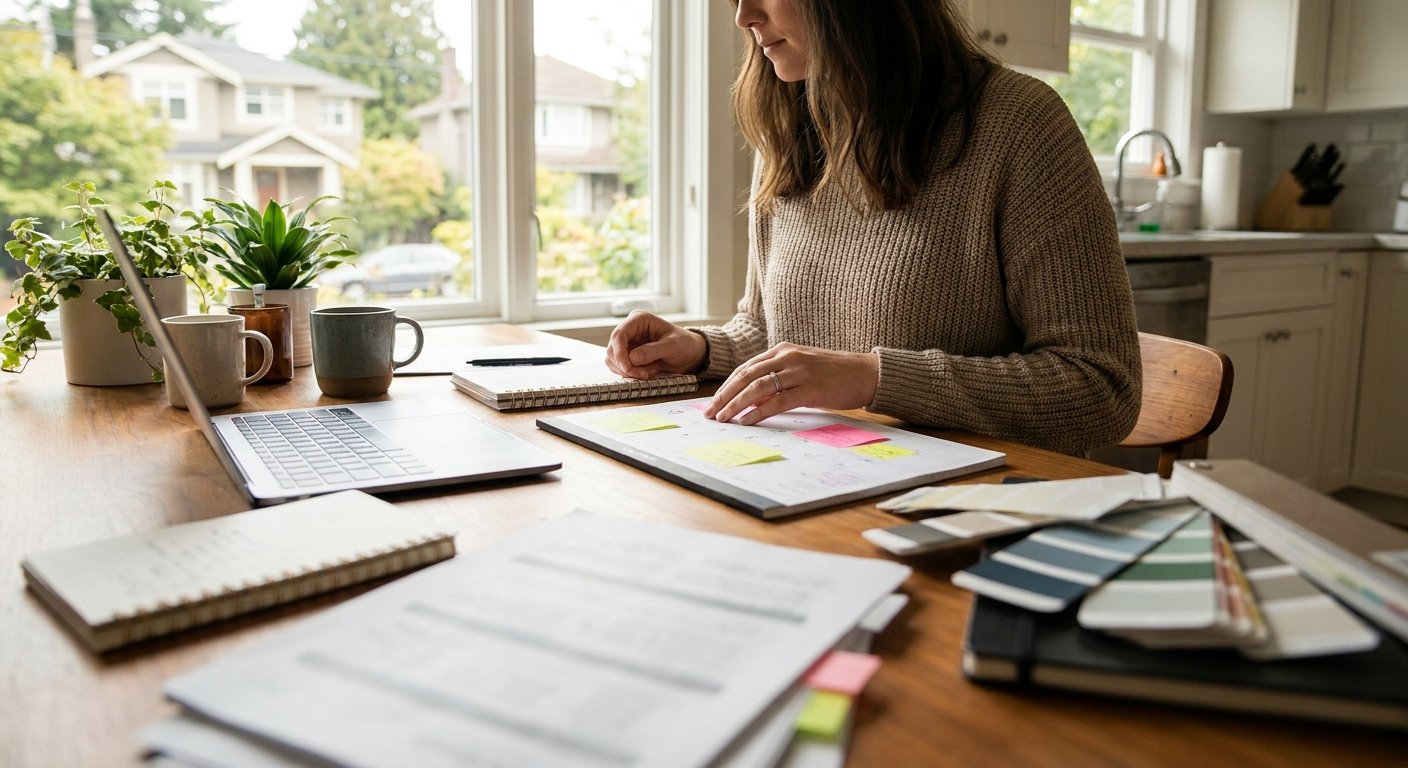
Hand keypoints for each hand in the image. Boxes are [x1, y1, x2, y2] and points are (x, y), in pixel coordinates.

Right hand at [605, 310, 707, 378]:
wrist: (688, 354)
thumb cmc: (683, 344)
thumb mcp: (672, 346)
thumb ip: (653, 351)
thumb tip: (633, 357)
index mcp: (639, 319)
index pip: (619, 334)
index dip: (619, 353)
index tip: (627, 368)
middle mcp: (630, 329)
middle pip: (613, 349)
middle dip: (625, 365)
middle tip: (643, 374)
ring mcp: (627, 343)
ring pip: (613, 360)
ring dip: (628, 371)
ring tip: (648, 373)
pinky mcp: (627, 355)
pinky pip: (619, 367)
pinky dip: (631, 373)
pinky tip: (647, 372)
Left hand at [706, 343, 879, 424]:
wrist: (866, 373)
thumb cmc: (834, 374)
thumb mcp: (802, 369)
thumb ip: (779, 378)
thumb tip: (754, 399)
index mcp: (783, 350)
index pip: (746, 368)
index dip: (728, 385)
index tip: (715, 401)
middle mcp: (787, 357)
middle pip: (746, 376)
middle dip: (725, 396)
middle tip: (711, 413)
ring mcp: (798, 372)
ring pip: (757, 387)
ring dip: (736, 404)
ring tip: (724, 418)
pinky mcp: (810, 389)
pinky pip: (778, 401)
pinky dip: (760, 412)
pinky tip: (747, 421)